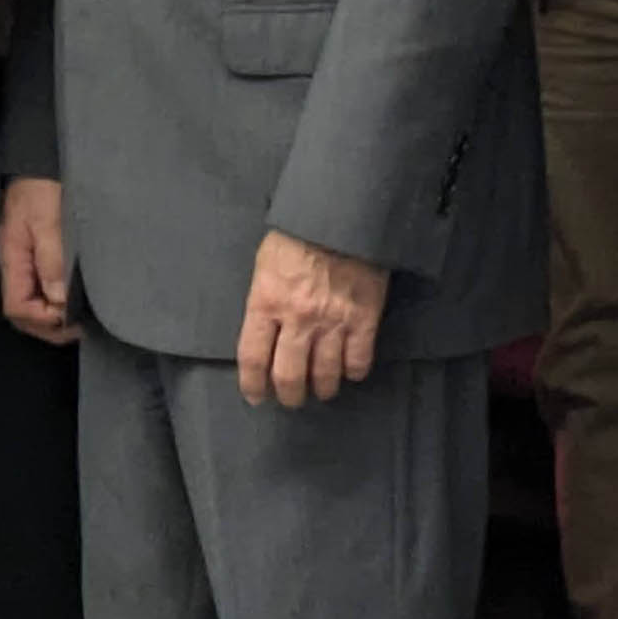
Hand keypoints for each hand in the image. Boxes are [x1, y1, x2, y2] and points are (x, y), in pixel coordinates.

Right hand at [0, 177, 78, 344]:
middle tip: (77, 326)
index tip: (69, 316)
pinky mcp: (33, 253)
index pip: (16, 306)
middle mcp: (13, 262)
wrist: (40, 161)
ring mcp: (21, 258)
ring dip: (51, 315)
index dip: (42, 318)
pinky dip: (53, 300)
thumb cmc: (44, 188)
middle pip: (19, 310)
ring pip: (28, 301)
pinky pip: (38, 287)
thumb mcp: (50, 221)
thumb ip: (52, 259)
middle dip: (46, 325)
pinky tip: (70, 298)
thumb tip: (59, 299)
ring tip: (77, 316)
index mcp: (12, 257)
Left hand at [236, 229, 386, 407]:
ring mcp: (332, 322)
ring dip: (323, 388)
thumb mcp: (264, 266)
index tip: (256, 396)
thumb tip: (264, 332)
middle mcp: (297, 319)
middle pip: (289, 375)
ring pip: (326, 374)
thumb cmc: (295, 238)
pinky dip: (354, 372)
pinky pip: (359, 360)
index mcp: (265, 303)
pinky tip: (350, 372)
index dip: (253, 384)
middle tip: (292, 399)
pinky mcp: (364, 320)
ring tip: (322, 390)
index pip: (253, 357)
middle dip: (289, 395)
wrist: (341, 219)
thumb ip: (264, 301)